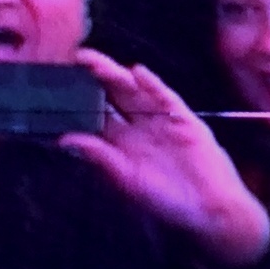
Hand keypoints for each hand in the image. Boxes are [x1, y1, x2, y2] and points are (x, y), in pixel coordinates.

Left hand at [58, 50, 269, 267]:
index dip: (80, 99)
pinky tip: (138, 73)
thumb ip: (98, 156)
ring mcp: (161, 121)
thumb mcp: (126, 179)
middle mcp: (139, 128)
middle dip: (95, 78)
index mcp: (121, 144)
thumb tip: (63, 141)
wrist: (210, 208)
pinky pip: (166, 98)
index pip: (96, 115)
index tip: (59, 84)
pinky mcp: (184, 119)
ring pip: (135, 92)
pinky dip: (153, 85)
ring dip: (116, 76)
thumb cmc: (168, 201)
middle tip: (75, 59)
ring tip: (96, 62)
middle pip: (113, 96)